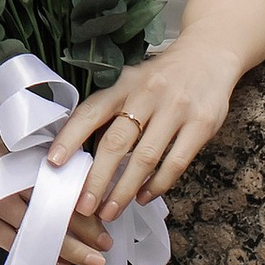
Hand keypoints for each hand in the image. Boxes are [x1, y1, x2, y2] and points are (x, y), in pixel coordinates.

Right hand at [0, 124, 109, 264]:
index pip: (55, 177)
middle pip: (53, 207)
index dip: (82, 196)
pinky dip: (37, 258)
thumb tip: (39, 165)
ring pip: (39, 231)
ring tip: (93, 262)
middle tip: (108, 243)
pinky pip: (14, 246)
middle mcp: (4, 179)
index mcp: (9, 154)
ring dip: (69, 249)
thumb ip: (10, 154)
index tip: (103, 206)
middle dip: (84, 227)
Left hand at [50, 39, 239, 226]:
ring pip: (145, 158)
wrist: (210, 54)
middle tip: (84, 205)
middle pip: (116, 142)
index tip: (54, 163)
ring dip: (124, 189)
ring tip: (110, 210)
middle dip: (97, 178)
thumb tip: (82, 150)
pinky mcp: (201, 124)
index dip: (70, 137)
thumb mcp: (133, 82)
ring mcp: (176, 108)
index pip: (91, 112)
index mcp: (124, 85)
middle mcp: (147, 94)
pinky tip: (144, 197)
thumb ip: (112, 109)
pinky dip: (158, 185)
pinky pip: (176, 162)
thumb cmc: (163, 77)